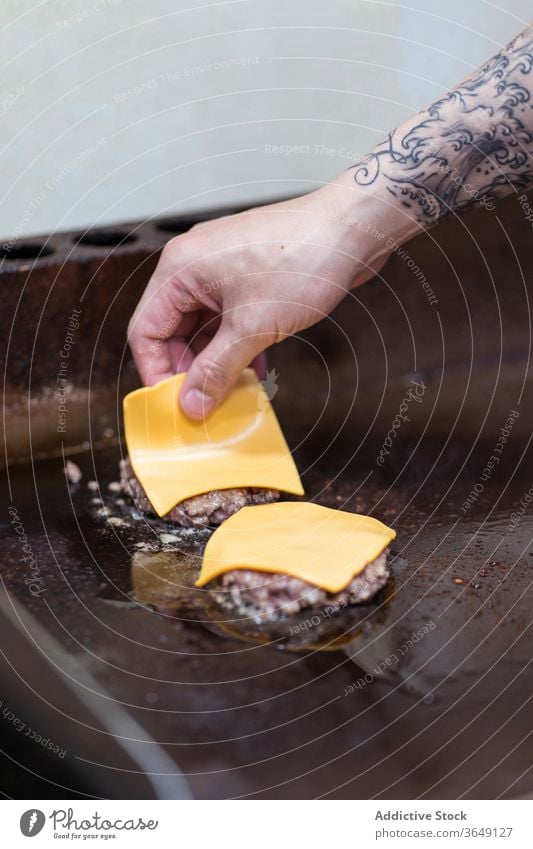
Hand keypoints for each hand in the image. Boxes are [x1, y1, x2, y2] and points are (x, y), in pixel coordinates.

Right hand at [128, 183, 391, 417]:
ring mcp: (220, 269)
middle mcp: (193, 266)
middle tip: (207, 403)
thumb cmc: (302, 261)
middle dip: (189, 369)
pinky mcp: (245, 275)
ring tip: (234, 391)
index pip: (146, 331)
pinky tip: (254, 369)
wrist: (352, 228)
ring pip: (202, 327)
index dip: (156, 372)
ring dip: (215, 361)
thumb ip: (217, 369)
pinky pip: (226, 318)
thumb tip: (192, 404)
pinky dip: (234, 345)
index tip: (176, 404)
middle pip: (172, 331)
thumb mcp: (253, 327)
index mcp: (180, 270)